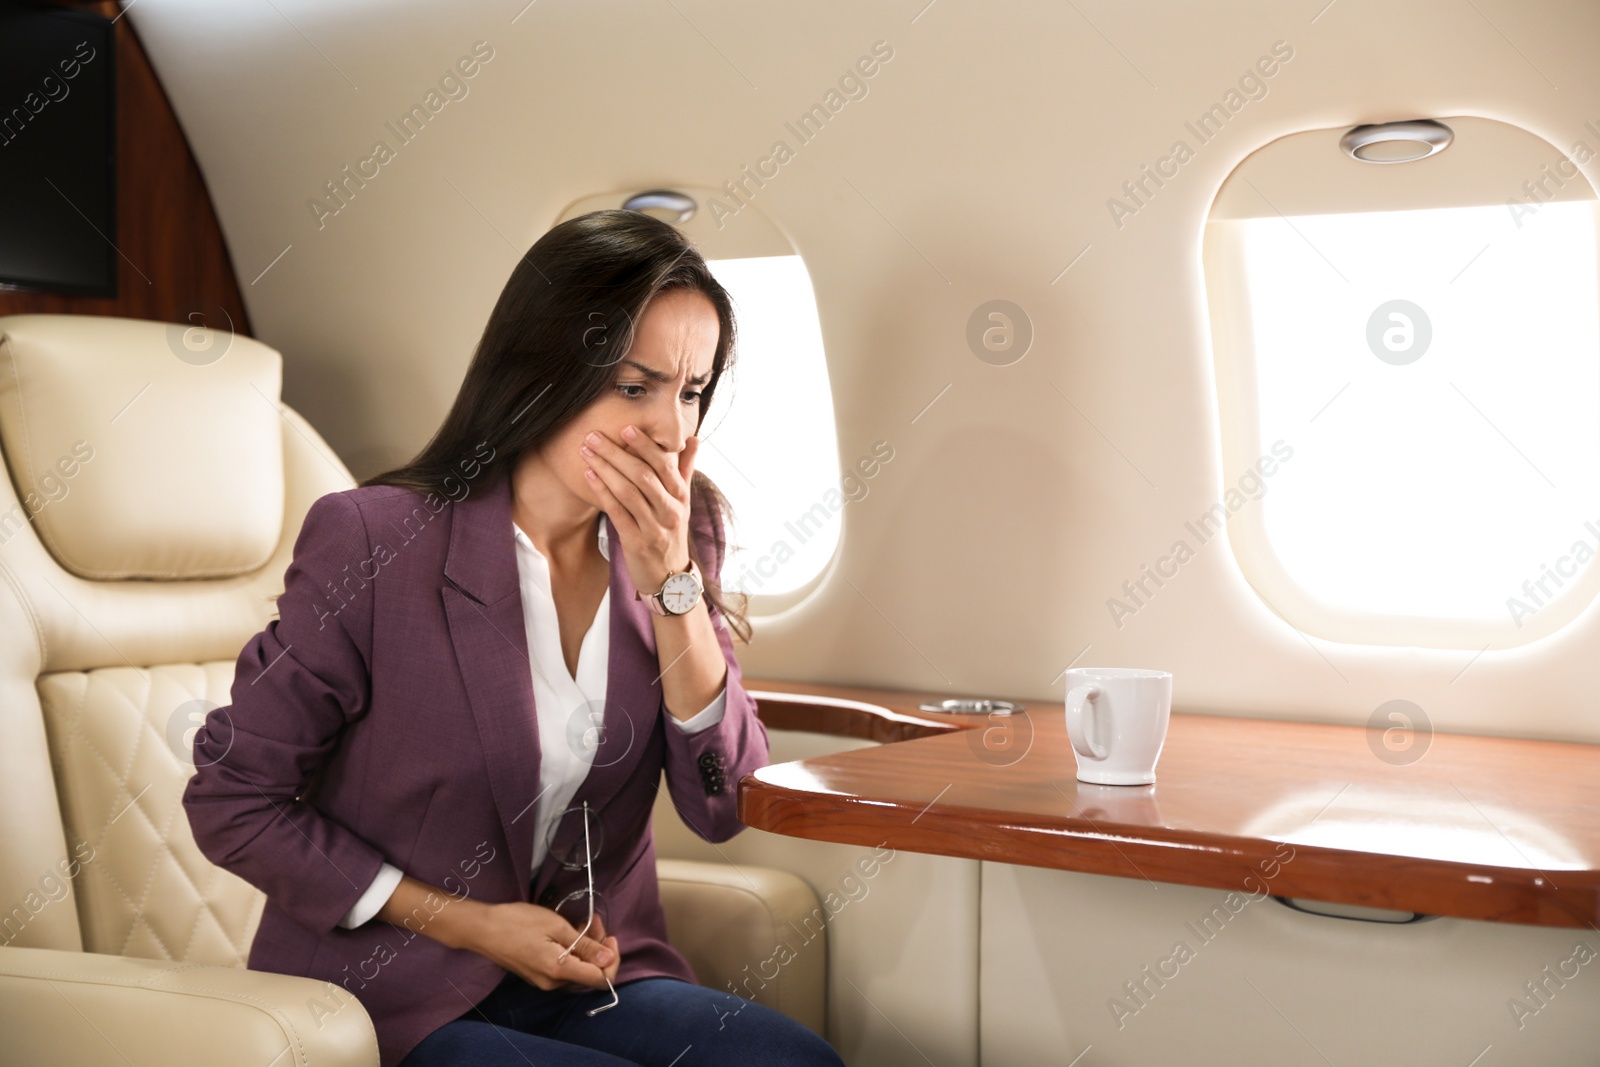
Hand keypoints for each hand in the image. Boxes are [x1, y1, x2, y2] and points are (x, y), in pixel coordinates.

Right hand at [465, 900, 619, 991]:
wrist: (482, 929)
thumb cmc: (518, 922)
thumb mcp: (557, 926)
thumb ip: (585, 945)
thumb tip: (609, 960)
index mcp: (560, 972)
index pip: (601, 979)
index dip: (612, 960)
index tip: (610, 937)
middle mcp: (553, 983)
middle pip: (590, 974)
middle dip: (599, 948)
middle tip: (595, 920)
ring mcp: (543, 981)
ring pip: (577, 969)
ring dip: (586, 947)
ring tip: (582, 922)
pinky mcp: (537, 975)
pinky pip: (563, 968)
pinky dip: (572, 951)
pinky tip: (568, 932)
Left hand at [580, 427, 699, 596]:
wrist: (671, 577)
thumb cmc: (672, 533)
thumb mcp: (683, 502)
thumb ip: (685, 469)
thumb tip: (693, 439)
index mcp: (681, 496)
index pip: (665, 464)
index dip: (645, 445)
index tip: (626, 427)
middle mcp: (670, 510)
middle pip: (643, 475)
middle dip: (616, 453)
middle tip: (594, 436)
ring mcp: (654, 527)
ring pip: (628, 492)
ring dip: (605, 469)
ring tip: (586, 452)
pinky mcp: (637, 542)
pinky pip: (618, 513)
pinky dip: (602, 492)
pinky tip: (589, 477)